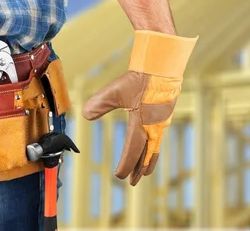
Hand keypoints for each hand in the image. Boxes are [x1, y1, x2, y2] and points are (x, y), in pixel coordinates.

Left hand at [82, 31, 196, 185]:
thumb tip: (86, 115)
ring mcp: (161, 122)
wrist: (163, 66)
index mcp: (141, 123)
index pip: (133, 150)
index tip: (118, 176)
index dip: (126, 165)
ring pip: (155, 147)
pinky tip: (150, 147)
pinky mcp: (164, 115)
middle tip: (132, 182)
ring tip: (145, 171)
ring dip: (148, 160)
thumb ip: (99, 104)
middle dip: (139, 169)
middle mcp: (154, 126)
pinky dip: (153, 147)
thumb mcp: (114, 91)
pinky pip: (158, 137)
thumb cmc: (140, 77)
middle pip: (146, 154)